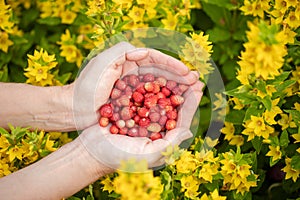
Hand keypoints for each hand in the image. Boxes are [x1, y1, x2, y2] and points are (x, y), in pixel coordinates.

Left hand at [71, 42, 198, 129]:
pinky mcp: (131, 103)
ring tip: (192, 92)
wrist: (73, 110)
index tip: (186, 71)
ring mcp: (133, 88)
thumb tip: (143, 49)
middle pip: (160, 72)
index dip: (172, 64)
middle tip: (196, 81)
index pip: (154, 59)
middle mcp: (132, 73)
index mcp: (127, 61)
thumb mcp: (102, 63)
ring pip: (158, 86)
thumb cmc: (86, 87)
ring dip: (175, 89)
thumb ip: (121, 50)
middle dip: (178, 76)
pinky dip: (164, 102)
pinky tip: (176, 105)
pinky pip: (151, 100)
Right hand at [78, 80, 202, 169]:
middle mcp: (156, 129)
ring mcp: (143, 119)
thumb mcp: (147, 155)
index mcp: (163, 140)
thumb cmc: (117, 157)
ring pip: (161, 99)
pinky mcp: (131, 111)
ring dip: (172, 85)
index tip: (198, 88)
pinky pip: (145, 96)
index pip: (181, 119)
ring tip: (182, 73)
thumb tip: (188, 132)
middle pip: (174, 107)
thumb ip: (169, 145)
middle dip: (185, 91)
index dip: (191, 104)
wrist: (91, 152)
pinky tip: (159, 75)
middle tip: (195, 77)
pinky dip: (153, 85)